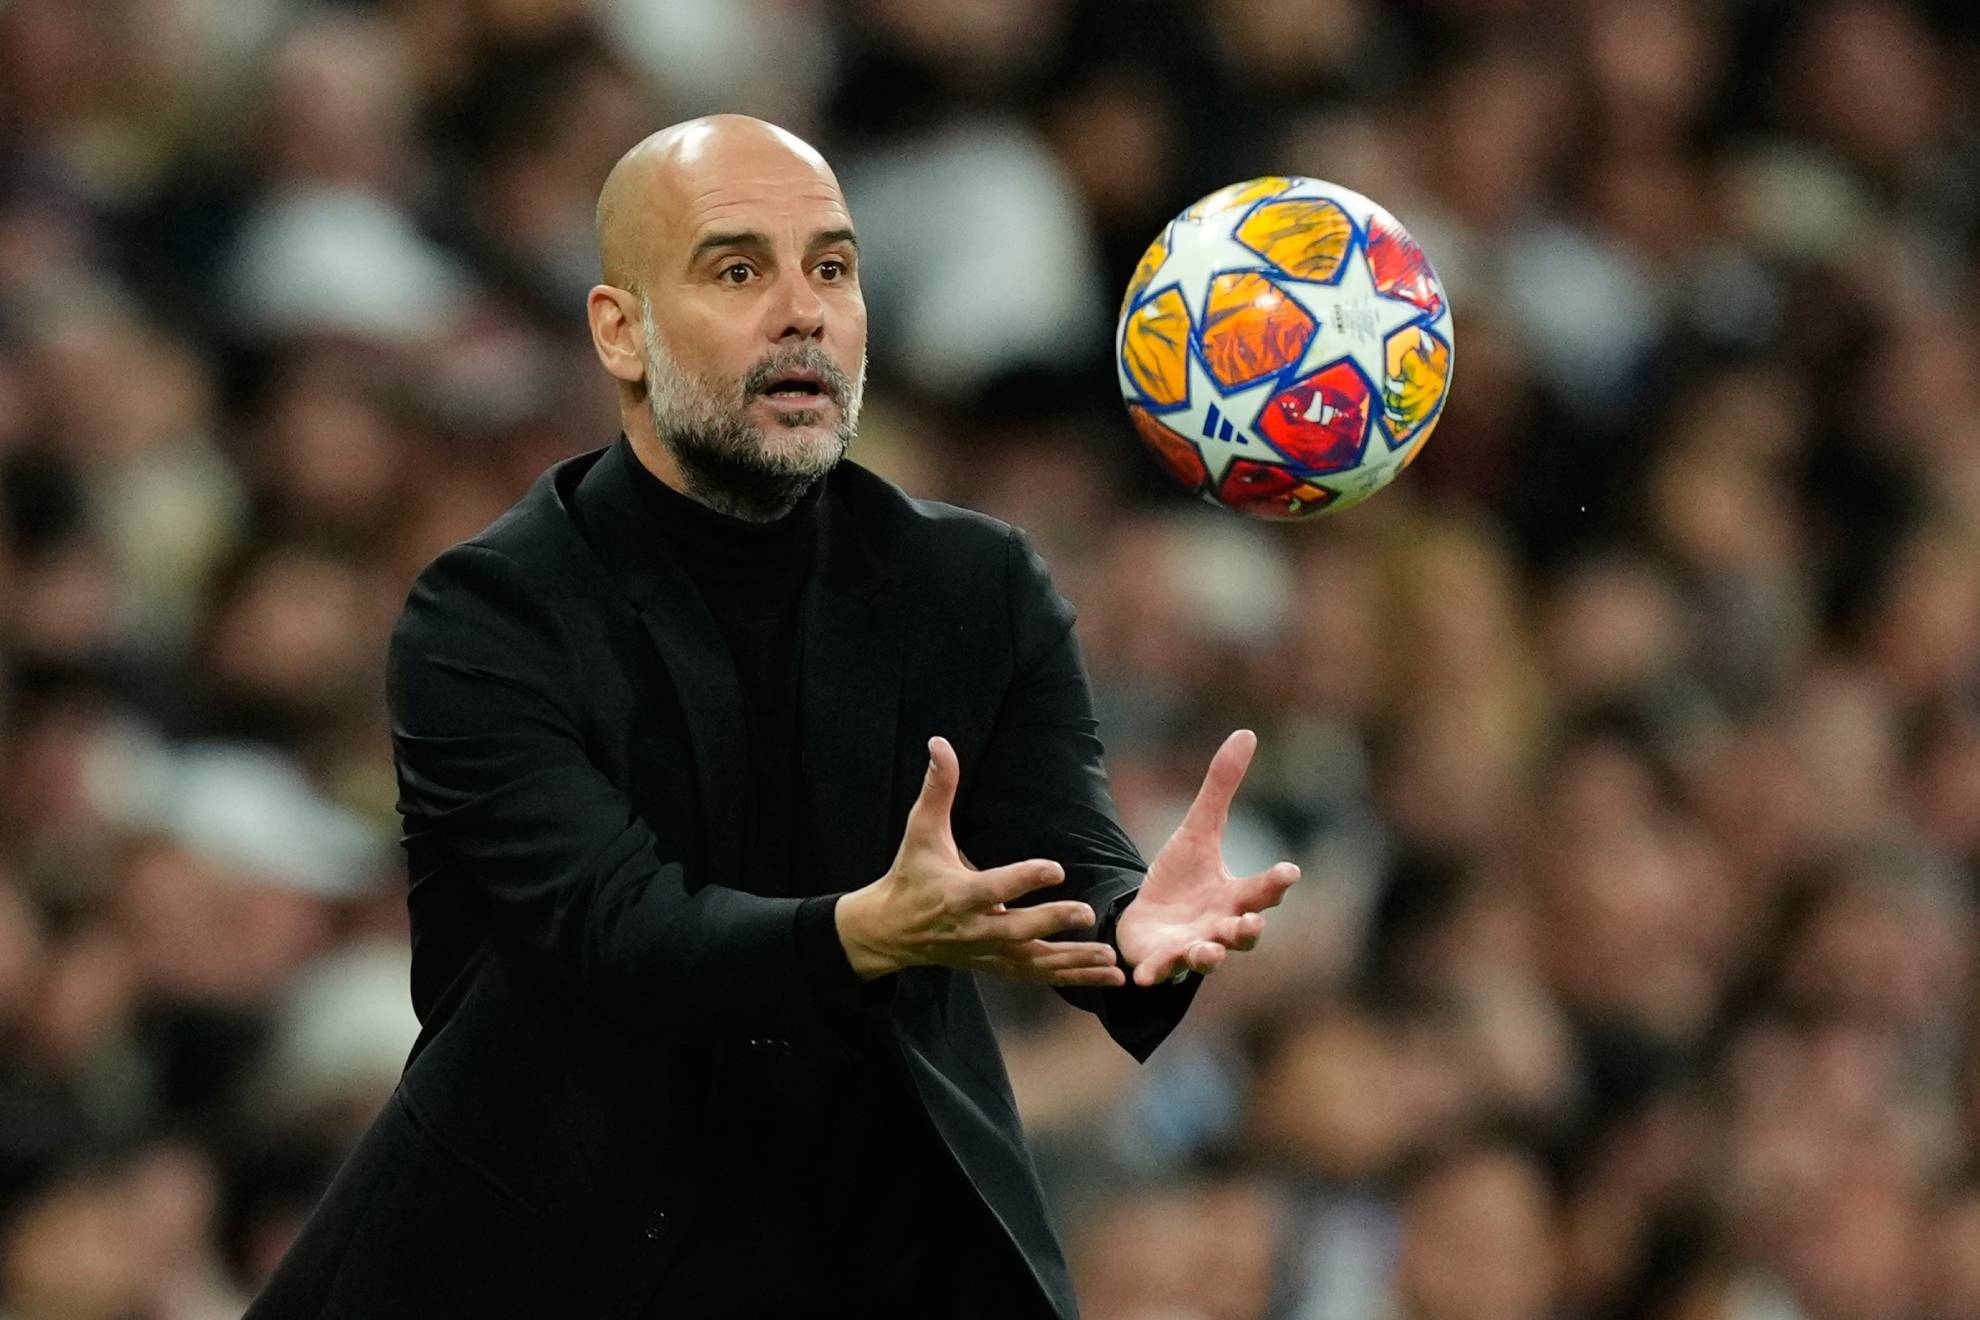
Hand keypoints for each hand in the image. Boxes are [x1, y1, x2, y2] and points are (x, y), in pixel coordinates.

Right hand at [835, 738, 1125, 987]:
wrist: (891, 931)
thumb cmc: (911, 874)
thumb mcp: (921, 830)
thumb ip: (937, 788)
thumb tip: (939, 742)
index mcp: (957, 895)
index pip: (993, 888)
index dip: (1024, 878)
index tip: (1056, 868)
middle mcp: (974, 928)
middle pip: (1017, 930)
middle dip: (1051, 922)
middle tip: (1086, 913)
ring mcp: (987, 953)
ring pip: (1035, 962)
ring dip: (1074, 962)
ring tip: (1110, 961)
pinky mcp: (997, 966)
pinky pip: (1039, 975)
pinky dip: (1074, 977)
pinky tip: (1108, 977)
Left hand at [1115, 730, 1299, 986]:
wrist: (1146, 918)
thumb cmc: (1182, 878)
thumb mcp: (1199, 830)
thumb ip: (1222, 789)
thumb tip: (1246, 733)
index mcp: (1234, 897)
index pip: (1262, 890)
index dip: (1275, 882)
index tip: (1289, 872)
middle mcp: (1220, 929)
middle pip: (1243, 933)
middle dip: (1248, 930)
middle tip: (1250, 923)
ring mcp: (1192, 949)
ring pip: (1207, 958)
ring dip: (1209, 957)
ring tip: (1209, 953)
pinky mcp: (1160, 963)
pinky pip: (1159, 972)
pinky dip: (1153, 976)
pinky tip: (1139, 978)